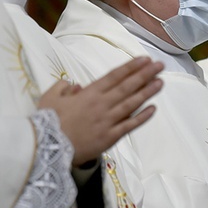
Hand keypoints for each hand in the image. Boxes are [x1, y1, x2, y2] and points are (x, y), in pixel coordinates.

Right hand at [38, 57, 162, 165]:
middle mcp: (102, 104)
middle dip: (145, 74)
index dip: (131, 67)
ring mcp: (107, 121)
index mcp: (89, 93)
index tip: (144, 59)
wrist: (46, 148)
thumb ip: (63, 88)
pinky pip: (129, 125)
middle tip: (160, 66)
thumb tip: (75, 86)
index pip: (114, 76)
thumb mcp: (50, 98)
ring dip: (147, 92)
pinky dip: (142, 117)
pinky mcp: (110, 137)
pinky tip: (153, 109)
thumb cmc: (47, 122)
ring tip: (160, 82)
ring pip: (132, 103)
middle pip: (127, 86)